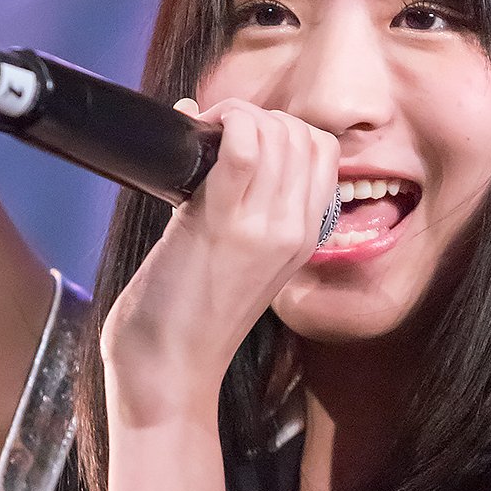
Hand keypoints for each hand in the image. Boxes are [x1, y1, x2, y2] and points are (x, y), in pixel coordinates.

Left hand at [100, 99, 339, 422]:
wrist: (168, 373)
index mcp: (304, 238)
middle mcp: (294, 231)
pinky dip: (220, 124)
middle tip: (215, 137)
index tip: (240, 140)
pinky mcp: (222, 225)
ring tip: (203, 139)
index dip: (282, 129)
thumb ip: (235, 200)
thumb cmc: (186, 318)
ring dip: (236, 117)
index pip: (322, 151)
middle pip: (303, 134)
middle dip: (257, 117)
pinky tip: (195, 137)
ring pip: (276, 130)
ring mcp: (264, 228)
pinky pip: (242, 143)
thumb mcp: (234, 260)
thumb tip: (204, 127)